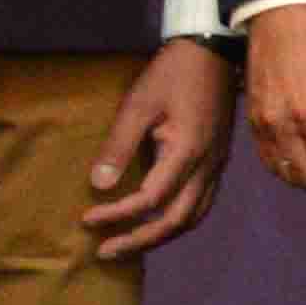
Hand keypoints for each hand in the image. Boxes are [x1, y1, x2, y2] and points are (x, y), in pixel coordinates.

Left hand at [79, 39, 234, 259]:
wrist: (214, 53)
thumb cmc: (172, 74)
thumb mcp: (138, 104)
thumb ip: (119, 145)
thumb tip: (98, 185)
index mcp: (186, 151)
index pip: (150, 199)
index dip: (117, 214)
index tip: (87, 218)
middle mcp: (207, 166)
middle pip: (177, 220)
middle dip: (140, 239)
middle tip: (106, 251)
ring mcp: (217, 165)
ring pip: (194, 216)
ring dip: (161, 235)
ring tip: (131, 244)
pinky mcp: (218, 161)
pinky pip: (202, 203)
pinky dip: (179, 221)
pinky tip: (159, 221)